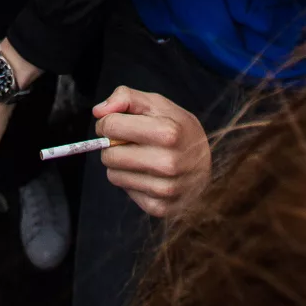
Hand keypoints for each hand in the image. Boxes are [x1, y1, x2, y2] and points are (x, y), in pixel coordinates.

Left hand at [94, 87, 210, 218]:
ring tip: (139, 157)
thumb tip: (98, 112)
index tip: (114, 124)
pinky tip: (147, 173)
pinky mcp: (160, 208)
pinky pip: (126, 191)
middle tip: (127, 142)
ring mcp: (165, 189)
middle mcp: (168, 163)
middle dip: (111, 146)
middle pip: (109, 155)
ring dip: (120, 165)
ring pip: (113, 175)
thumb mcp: (156, 104)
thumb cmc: (178, 128)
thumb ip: (125, 97)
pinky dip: (131, 181)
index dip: (107, 122)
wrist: (207, 163)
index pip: (111, 126)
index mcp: (168, 132)